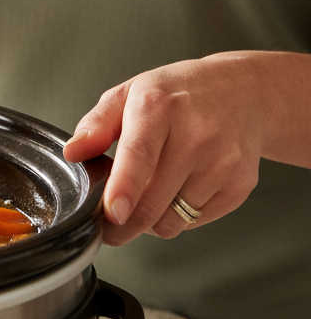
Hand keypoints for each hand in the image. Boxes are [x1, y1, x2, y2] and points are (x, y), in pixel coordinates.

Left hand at [62, 52, 290, 245]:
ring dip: (151, 219)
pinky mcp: (239, 186)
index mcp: (159, 108)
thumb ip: (96, 124)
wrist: (244, 93)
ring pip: (172, 220)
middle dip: (124, 225)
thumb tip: (74, 153)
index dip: (125, 188)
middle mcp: (195, 136)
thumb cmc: (180, 93)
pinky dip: (179, 216)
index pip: (140, 154)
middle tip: (109, 225)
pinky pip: (196, 221)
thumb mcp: (129, 93)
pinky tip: (177, 188)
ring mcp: (222, 163)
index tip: (113, 212)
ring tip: (149, 191)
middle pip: (154, 201)